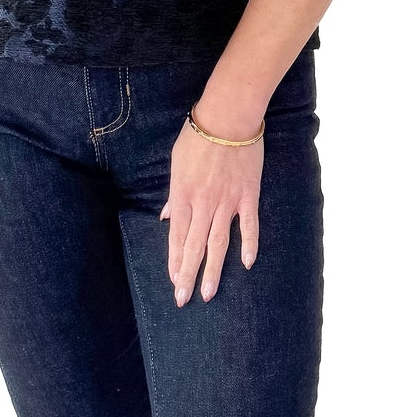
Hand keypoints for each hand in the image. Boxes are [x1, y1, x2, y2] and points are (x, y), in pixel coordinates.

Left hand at [160, 106, 264, 306]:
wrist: (228, 117)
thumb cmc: (198, 137)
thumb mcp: (176, 164)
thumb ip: (173, 195)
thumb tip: (167, 217)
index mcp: (182, 196)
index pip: (176, 237)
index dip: (174, 262)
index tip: (173, 283)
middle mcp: (203, 203)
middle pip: (194, 246)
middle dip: (188, 275)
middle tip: (183, 300)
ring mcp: (227, 201)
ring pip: (218, 242)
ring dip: (213, 270)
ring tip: (208, 293)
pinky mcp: (247, 195)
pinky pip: (249, 224)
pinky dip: (248, 244)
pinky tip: (247, 263)